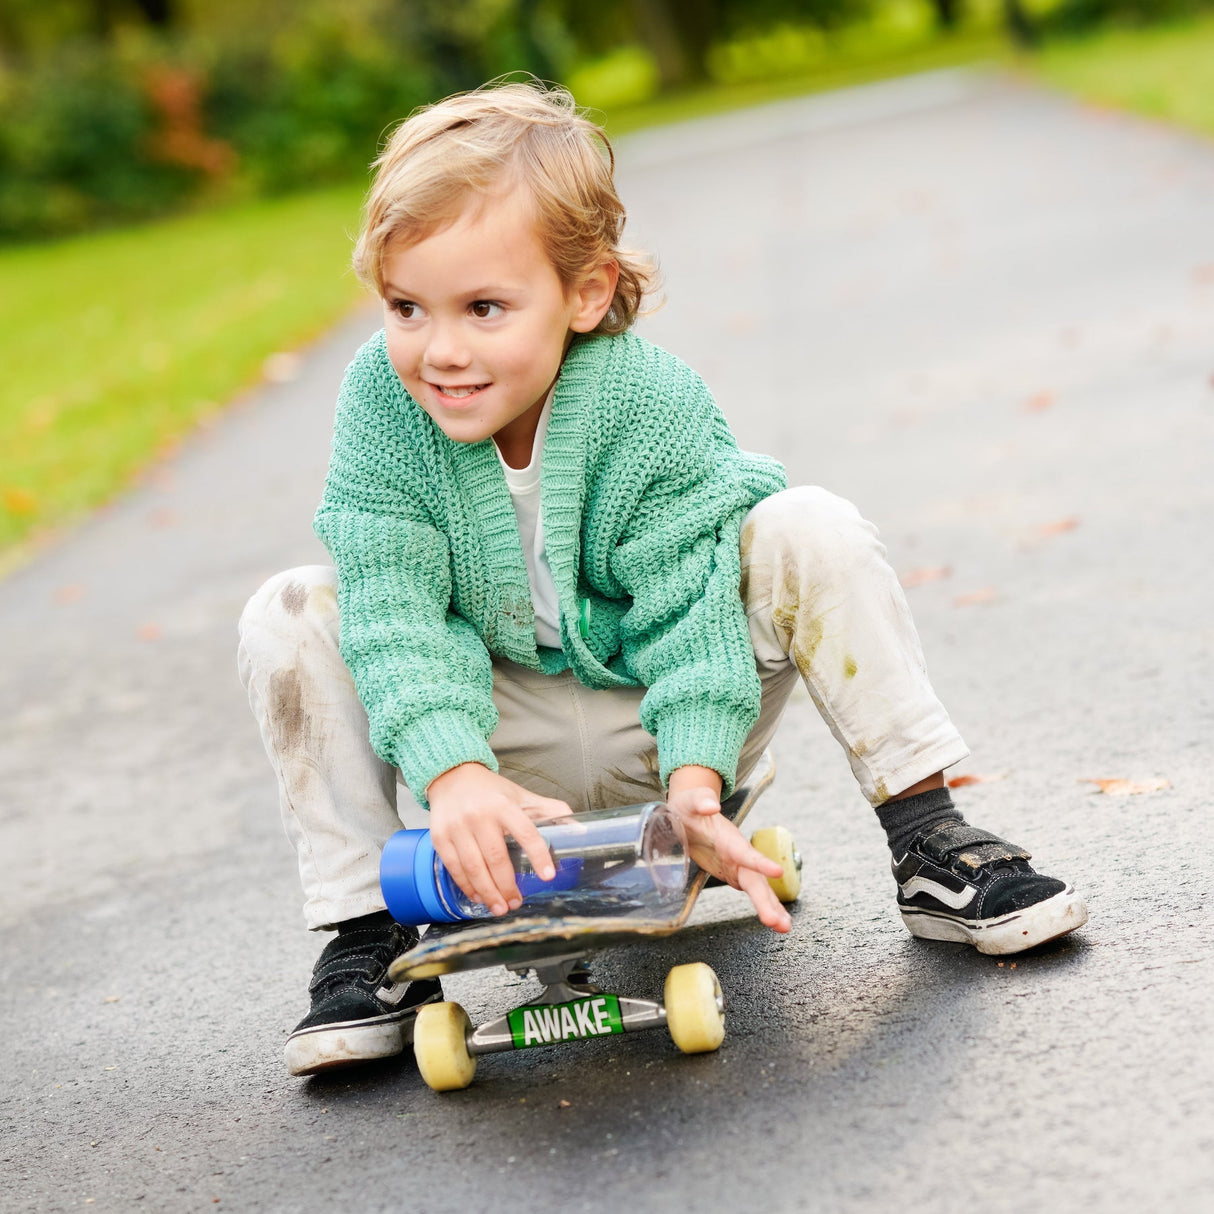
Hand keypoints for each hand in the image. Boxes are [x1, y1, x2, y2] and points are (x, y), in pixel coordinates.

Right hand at [427, 764, 572, 916]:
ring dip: (488, 892)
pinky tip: (478, 896)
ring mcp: (457, 827)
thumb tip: (580, 829)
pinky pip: (454, 867)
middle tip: (517, 903)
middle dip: (508, 885)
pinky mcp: (440, 837)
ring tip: (500, 907)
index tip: (548, 876)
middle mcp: (480, 815)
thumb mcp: (520, 795)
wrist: (451, 776)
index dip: (539, 855)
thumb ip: (548, 810)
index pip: (526, 832)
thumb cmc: (490, 790)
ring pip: (473, 866)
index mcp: (504, 805)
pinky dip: (466, 885)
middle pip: (496, 857)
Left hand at [666, 767, 791, 933]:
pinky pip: (753, 893)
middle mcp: (739, 854)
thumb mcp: (690, 802)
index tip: (777, 872)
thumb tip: (711, 805)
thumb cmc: (690, 806)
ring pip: (758, 889)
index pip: (745, 853)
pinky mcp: (735, 874)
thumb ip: (701, 801)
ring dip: (772, 908)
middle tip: (777, 922)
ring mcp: (739, 866)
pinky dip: (766, 908)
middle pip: (755, 880)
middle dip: (767, 901)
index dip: (760, 863)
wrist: (691, 811)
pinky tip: (776, 923)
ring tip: (784, 928)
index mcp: (729, 839)